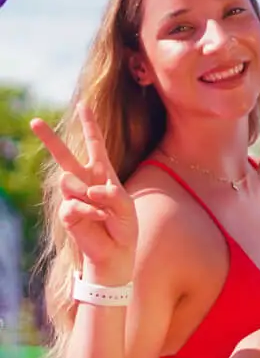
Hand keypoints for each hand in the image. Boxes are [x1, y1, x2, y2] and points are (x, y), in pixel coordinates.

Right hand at [32, 102, 137, 282]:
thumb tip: (90, 190)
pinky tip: (99, 219)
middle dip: (50, 139)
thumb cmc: (124, 226)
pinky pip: (74, 204)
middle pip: (65, 156)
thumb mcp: (127, 206)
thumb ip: (112, 194)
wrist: (116, 252)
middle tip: (35, 121)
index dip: (89, 125)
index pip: (94, 145)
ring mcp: (73, 196)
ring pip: (69, 182)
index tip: (83, 105)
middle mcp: (85, 181)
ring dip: (90, 196)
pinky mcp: (67, 212)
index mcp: (102, 173)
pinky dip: (91, 212)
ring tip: (104, 211)